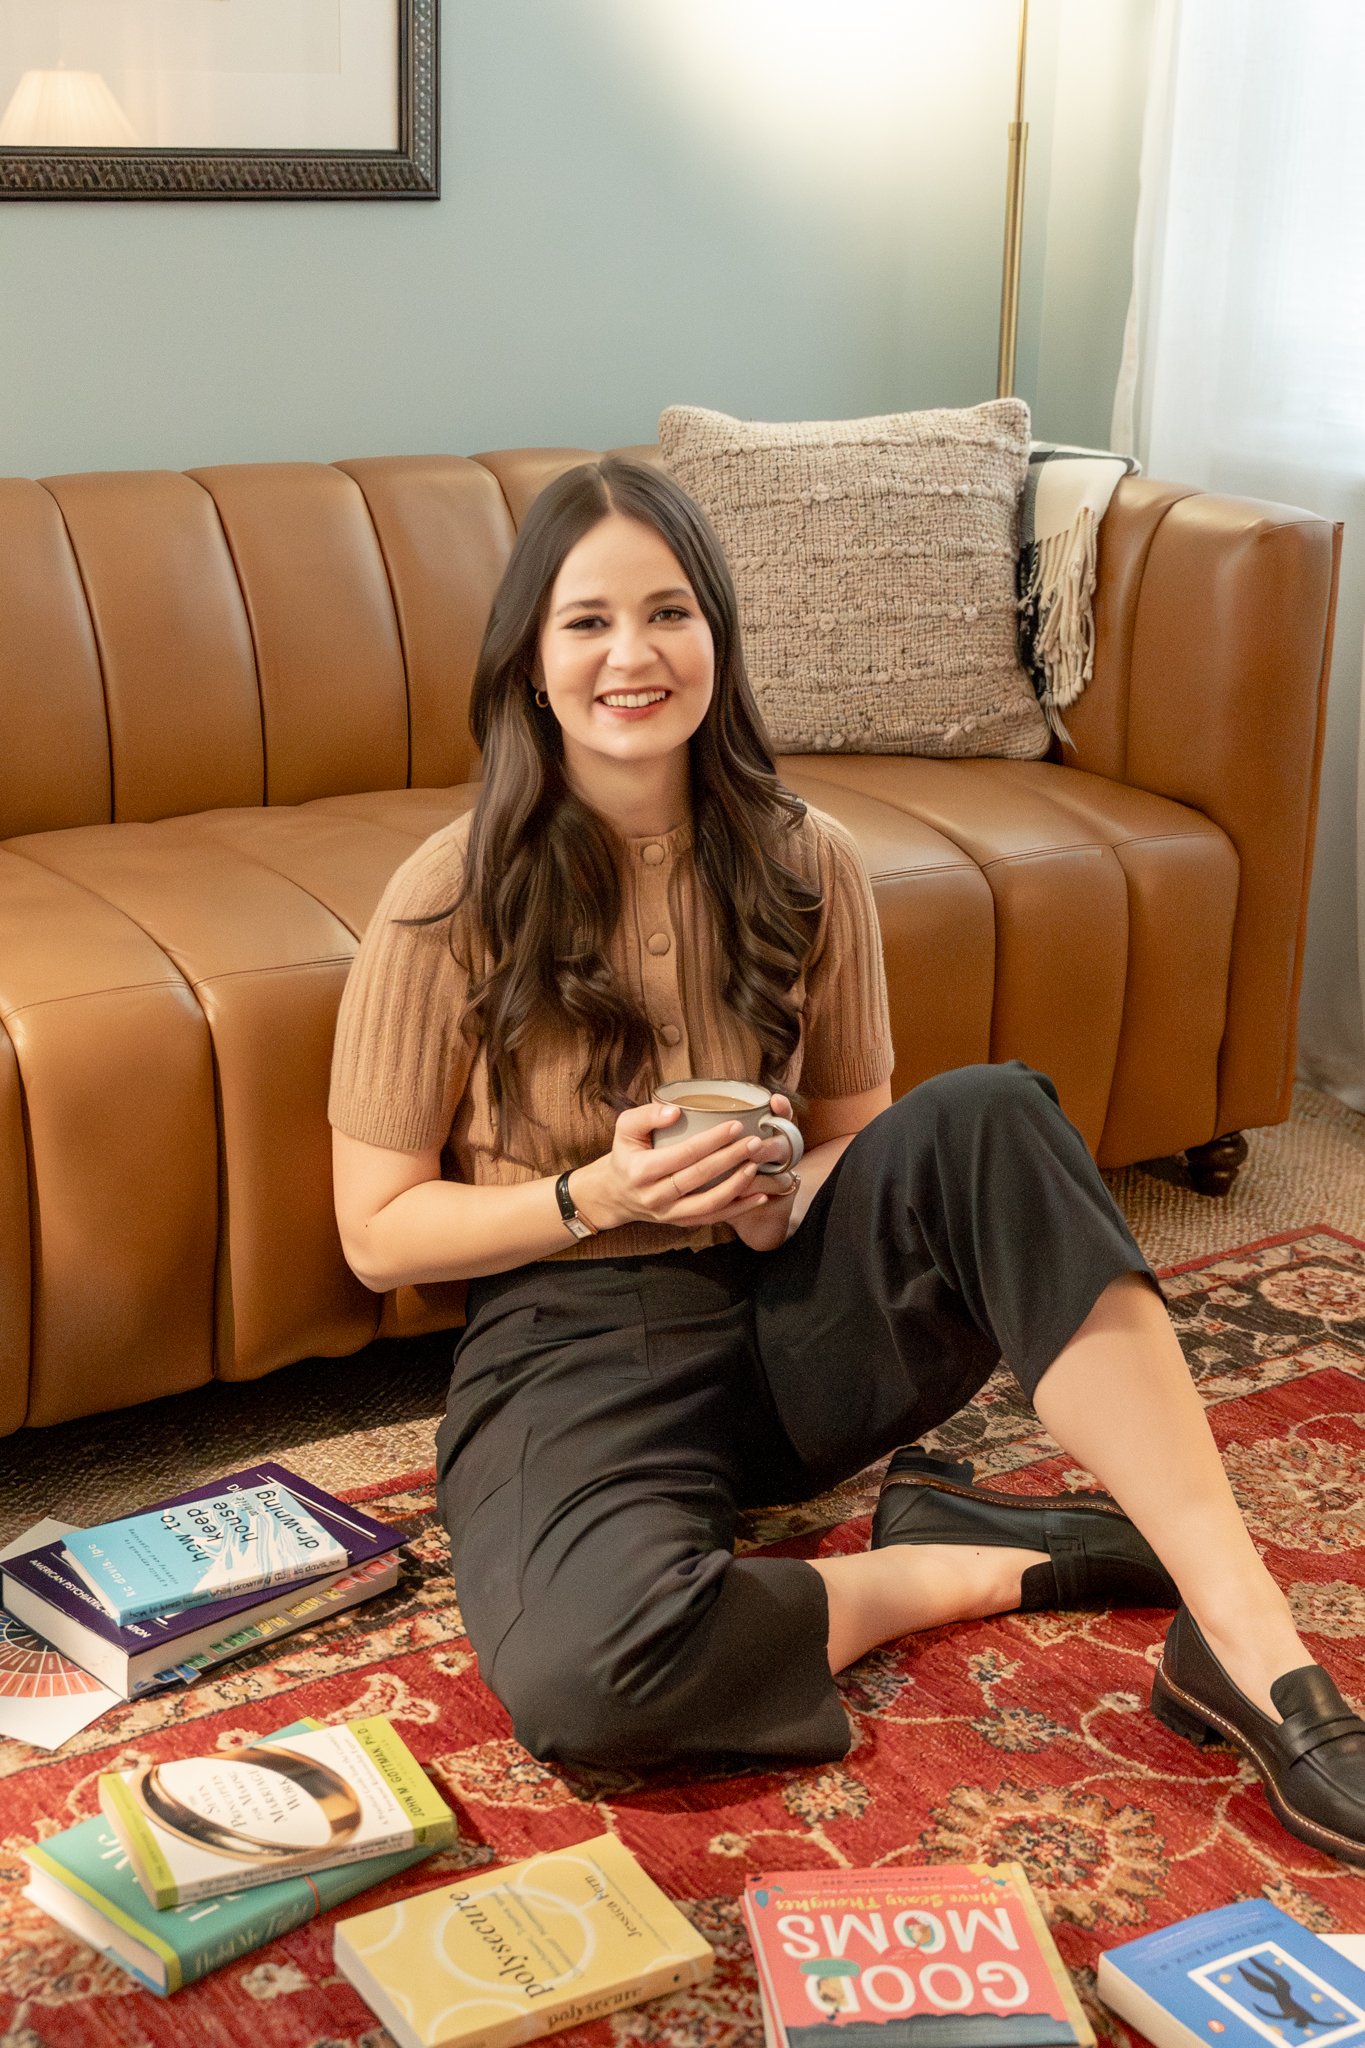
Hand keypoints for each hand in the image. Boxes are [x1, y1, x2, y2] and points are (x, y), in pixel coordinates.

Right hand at [572, 1094, 798, 1233]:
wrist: (614, 1193)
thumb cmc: (626, 1154)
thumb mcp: (625, 1128)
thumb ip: (647, 1115)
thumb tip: (676, 1111)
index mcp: (642, 1170)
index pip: (684, 1154)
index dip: (712, 1140)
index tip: (736, 1126)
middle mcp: (655, 1195)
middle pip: (700, 1177)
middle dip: (731, 1158)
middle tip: (754, 1143)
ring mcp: (669, 1213)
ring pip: (709, 1203)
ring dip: (737, 1185)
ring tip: (756, 1166)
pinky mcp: (680, 1222)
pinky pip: (712, 1218)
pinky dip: (738, 1209)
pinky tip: (759, 1196)